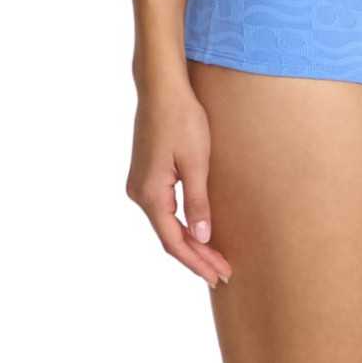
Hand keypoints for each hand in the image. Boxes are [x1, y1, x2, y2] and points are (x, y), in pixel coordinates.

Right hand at [125, 74, 233, 287]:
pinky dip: (181, 223)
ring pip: (166, 223)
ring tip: (213, 258)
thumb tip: (202, 238)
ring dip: (190, 241)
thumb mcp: (196, 162)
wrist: (162, 88)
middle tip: (222, 273)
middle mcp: (139, 193)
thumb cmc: (182, 119)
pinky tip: (196, 230)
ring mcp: (139, 184)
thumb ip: (198, 202)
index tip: (218, 274)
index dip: (197, 261)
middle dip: (196, 256)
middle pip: (169, 236)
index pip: (174, 241)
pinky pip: (164, 208)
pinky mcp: (145, 174)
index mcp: (150, 194)